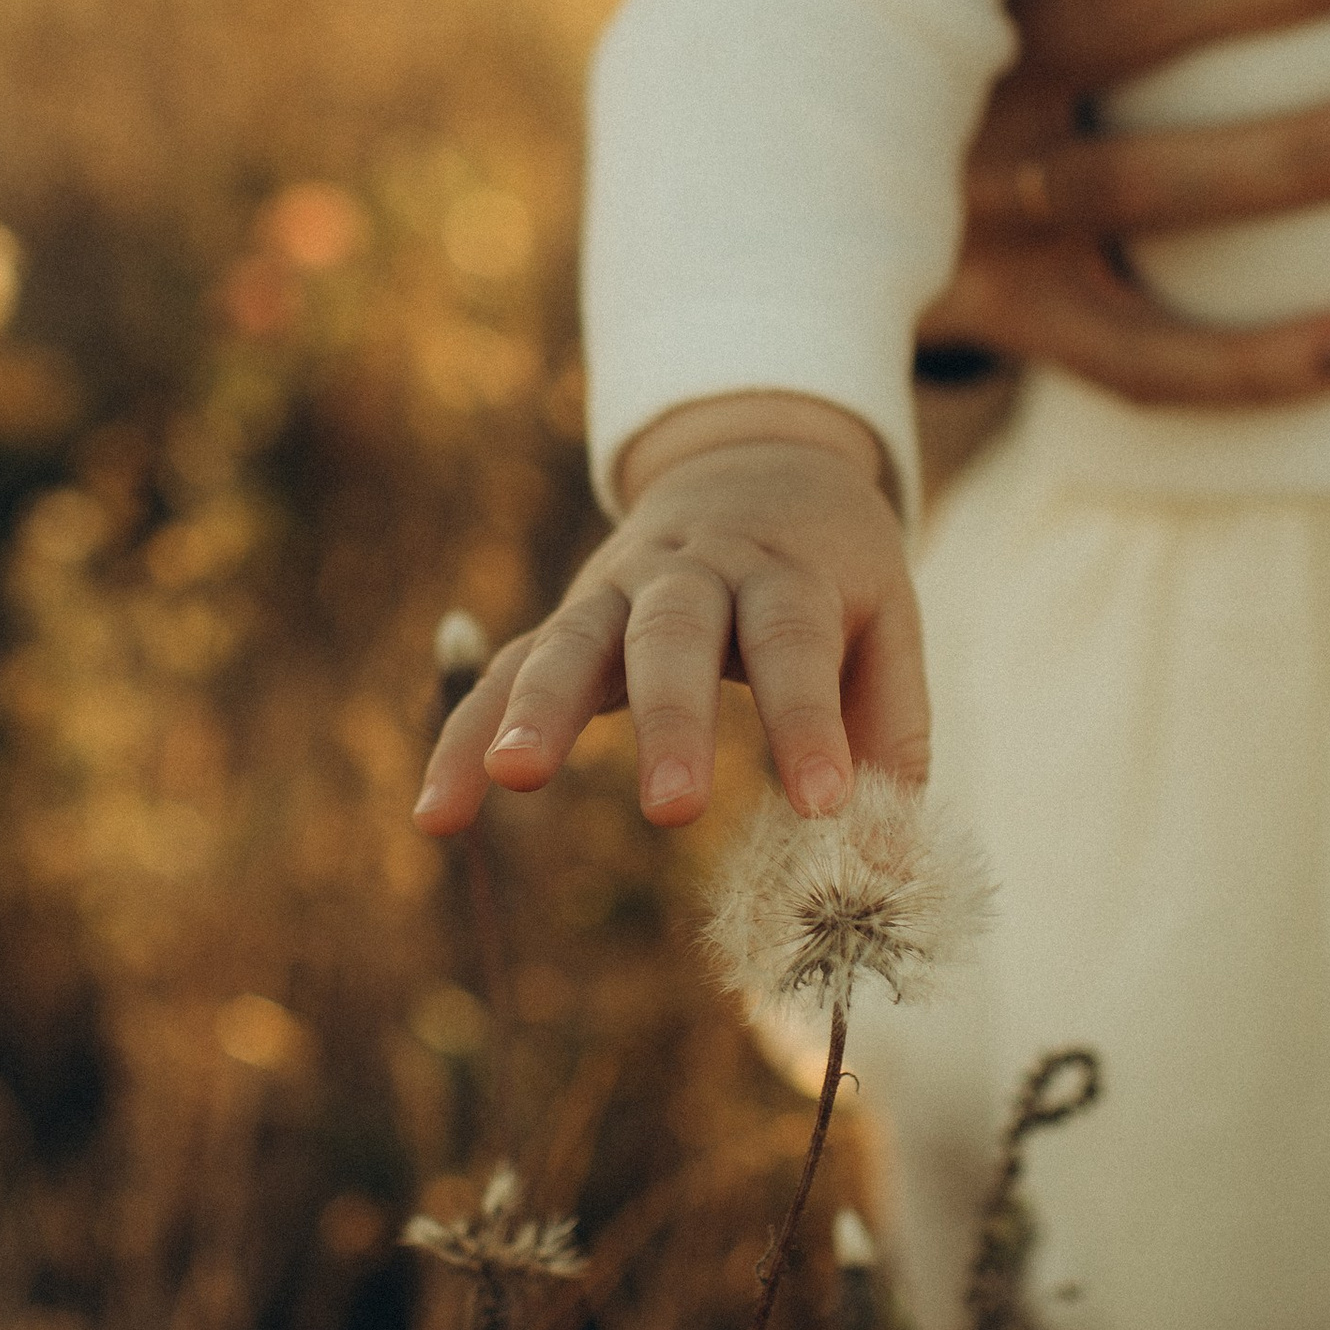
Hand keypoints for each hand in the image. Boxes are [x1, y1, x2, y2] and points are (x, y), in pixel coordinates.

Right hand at [413, 396, 922, 839]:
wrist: (753, 462)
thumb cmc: (828, 568)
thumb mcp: (886, 620)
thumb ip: (890, 733)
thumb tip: (892, 866)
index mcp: (784, 569)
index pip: (794, 640)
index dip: (806, 720)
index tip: (823, 803)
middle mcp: (693, 570)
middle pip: (673, 633)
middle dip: (669, 720)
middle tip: (673, 810)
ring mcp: (616, 590)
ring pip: (572, 639)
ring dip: (539, 709)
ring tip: (514, 779)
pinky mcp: (565, 620)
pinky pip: (506, 673)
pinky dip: (467, 736)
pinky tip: (438, 813)